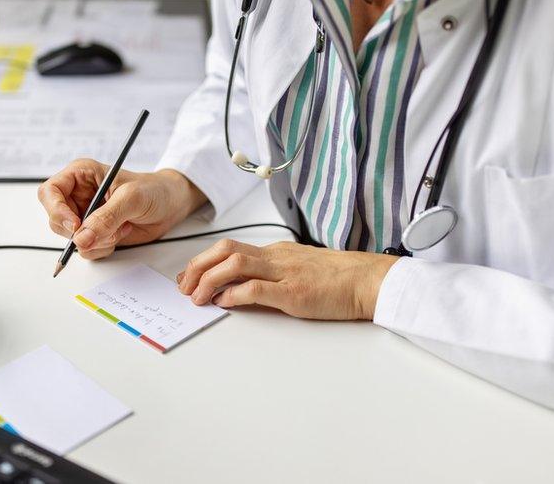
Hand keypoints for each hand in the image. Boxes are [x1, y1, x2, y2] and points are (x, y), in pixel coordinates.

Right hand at [38, 159, 206, 259]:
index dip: (57, 210)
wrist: (170, 205)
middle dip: (82, 231)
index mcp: (80, 175)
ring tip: (121, 227)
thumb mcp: (132, 198)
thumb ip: (106, 217)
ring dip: (97, 240)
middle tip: (108, 228)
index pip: (49, 192)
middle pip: (56, 220)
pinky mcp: (95, 234)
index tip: (75, 224)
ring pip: (72, 239)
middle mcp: (78, 196)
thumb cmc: (154, 190)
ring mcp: (85, 217)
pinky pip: (86, 250)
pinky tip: (121, 233)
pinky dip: (104, 247)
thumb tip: (81, 237)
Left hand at [176, 239, 398, 319]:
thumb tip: (242, 291)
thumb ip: (272, 277)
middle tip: (185, 286)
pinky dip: (234, 295)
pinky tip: (223, 303)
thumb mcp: (299, 272)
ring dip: (209, 280)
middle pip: (225, 250)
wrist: (368, 281)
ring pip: (235, 264)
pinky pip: (256, 288)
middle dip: (198, 267)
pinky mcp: (294, 292)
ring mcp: (284, 273)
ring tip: (197, 298)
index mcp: (275, 253)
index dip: (204, 261)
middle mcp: (275, 258)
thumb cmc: (339, 280)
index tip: (189, 276)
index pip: (230, 249)